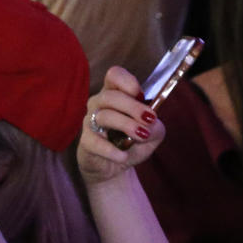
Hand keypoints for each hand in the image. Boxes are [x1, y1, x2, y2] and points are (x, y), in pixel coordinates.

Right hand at [77, 66, 165, 186]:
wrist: (114, 168)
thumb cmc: (131, 144)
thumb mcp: (152, 135)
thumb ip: (156, 127)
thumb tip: (151, 124)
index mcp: (115, 94)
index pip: (114, 75)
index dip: (127, 82)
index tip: (141, 95)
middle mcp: (100, 104)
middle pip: (110, 96)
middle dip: (133, 107)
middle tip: (149, 118)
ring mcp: (91, 122)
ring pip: (104, 116)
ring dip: (126, 124)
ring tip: (141, 135)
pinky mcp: (86, 142)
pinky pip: (95, 142)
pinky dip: (111, 150)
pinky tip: (123, 156)